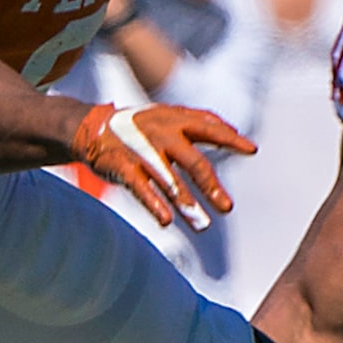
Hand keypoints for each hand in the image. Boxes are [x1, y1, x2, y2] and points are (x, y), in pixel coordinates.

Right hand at [73, 103, 254, 231]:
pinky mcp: (123, 167)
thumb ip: (196, 124)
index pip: (208, 127)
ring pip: (169, 180)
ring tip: (203, 226)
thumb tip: (232, 130)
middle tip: (227, 208)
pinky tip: (167, 221)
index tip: (251, 150)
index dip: (230, 138)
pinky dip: (154, 204)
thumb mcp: (167, 117)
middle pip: (193, 161)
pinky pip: (141, 188)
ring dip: (187, 204)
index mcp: (175, 120)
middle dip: (211, 186)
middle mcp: (161, 134)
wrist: (90, 127)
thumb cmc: (138, 126)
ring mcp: (142, 151)